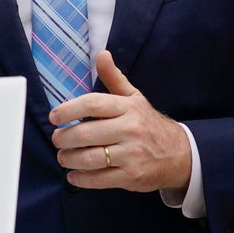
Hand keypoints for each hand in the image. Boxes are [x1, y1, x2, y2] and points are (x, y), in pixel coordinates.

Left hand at [49, 50, 191, 191]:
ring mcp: (131, 154)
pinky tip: (73, 174)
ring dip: (69, 158)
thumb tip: (102, 54)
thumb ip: (114, 78)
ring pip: (90, 158)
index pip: (92, 104)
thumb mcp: (133, 98)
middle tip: (57, 139)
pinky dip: (81, 178)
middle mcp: (130, 130)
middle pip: (86, 133)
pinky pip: (100, 178)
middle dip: (64, 138)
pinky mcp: (132, 176)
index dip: (68, 109)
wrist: (180, 154)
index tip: (54, 116)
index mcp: (127, 108)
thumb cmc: (147, 123)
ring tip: (62, 156)